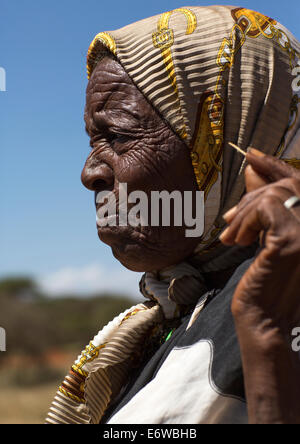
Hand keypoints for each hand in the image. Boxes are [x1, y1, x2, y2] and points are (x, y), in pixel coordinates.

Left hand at [220, 151, 299, 334]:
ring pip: (274, 194)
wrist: (266, 326)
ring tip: (231, 235)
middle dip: (252, 195)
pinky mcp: (294, 242)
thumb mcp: (265, 238)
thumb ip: (264, 206)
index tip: (252, 154)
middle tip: (230, 219)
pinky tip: (236, 240)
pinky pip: (265, 206)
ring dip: (245, 211)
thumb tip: (251, 171)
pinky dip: (245, 218)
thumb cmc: (266, 287)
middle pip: (289, 185)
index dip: (277, 165)